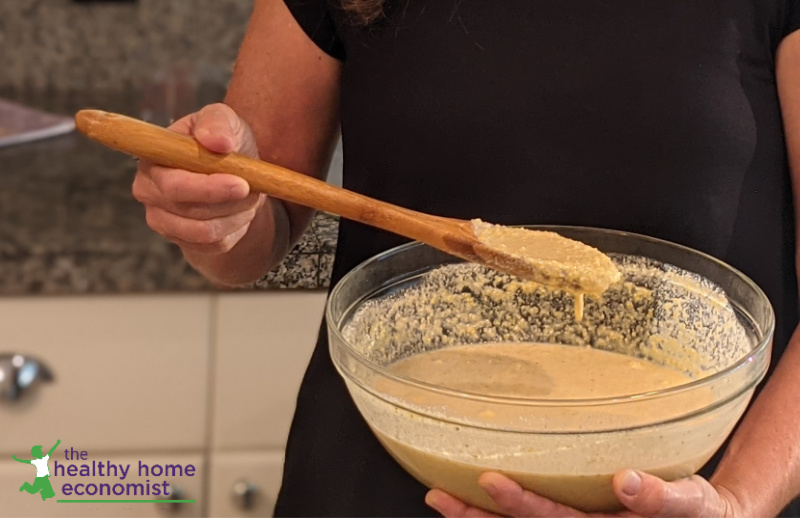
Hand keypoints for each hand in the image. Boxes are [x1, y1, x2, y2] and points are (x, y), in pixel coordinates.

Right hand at [132, 103, 264, 256]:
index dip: (207, 188)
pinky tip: (239, 211)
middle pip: (191, 211)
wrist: (233, 173)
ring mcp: (163, 220)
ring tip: (249, 196)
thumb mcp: (224, 120)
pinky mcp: (183, 241)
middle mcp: (149, 192)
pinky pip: (215, 245)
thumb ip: (218, 123)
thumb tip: (219, 142)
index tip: (241, 183)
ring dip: (237, 215)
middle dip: (230, 203)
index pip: (172, 184)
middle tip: (253, 190)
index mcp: (152, 159)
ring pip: (206, 232)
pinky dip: (236, 229)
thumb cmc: (223, 141)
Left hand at [425, 471, 742, 517]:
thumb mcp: (689, 504)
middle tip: (441, 494)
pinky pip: (531, 516)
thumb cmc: (696, 510)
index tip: (489, 481)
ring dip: (474, 515)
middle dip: (480, 514)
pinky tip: (462, 494)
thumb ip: (660, 498)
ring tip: (436, 495)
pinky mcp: (572, 512)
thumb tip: (627, 484)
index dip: (520, 503)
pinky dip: (492, 510)